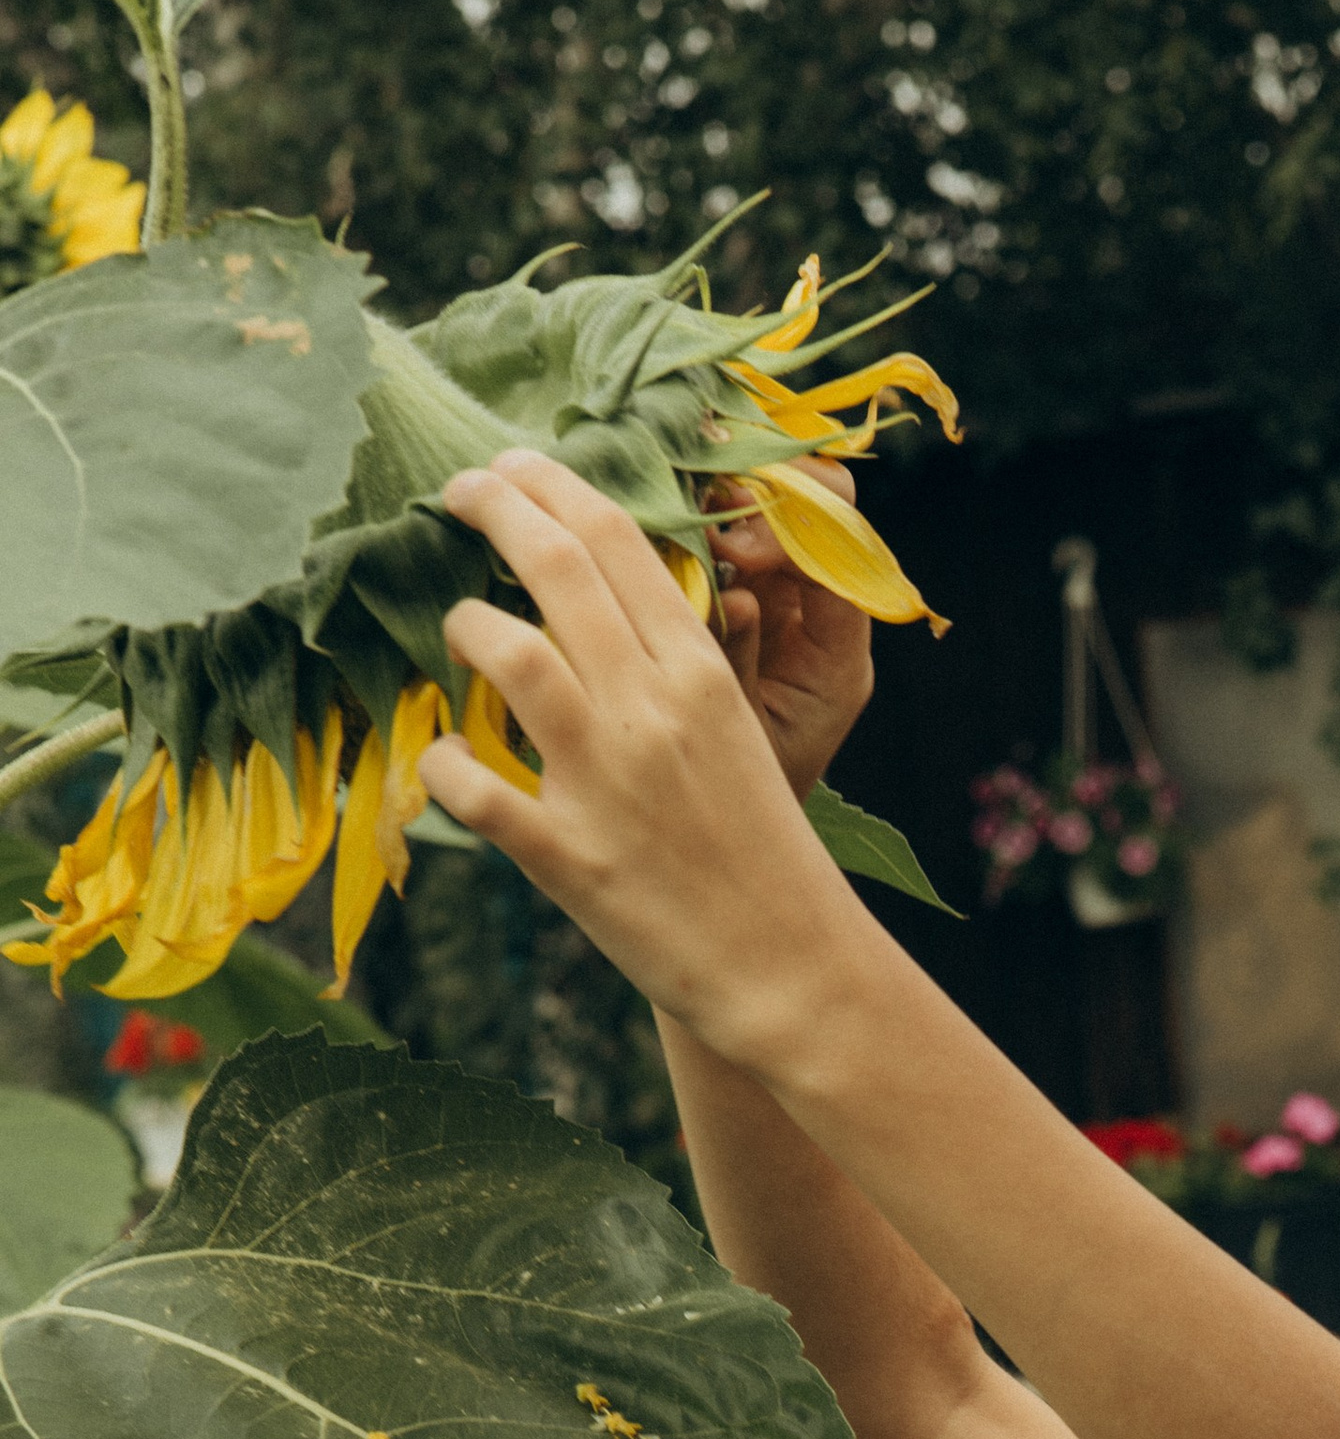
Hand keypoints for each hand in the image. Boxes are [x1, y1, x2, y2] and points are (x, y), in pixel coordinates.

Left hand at [416, 451, 855, 1068]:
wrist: (793, 969)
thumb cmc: (763, 853)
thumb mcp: (734, 736)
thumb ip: (671, 671)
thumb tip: (596, 608)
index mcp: (699, 672)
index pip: (615, 537)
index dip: (548, 483)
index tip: (507, 469)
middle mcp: (651, 710)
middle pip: (555, 564)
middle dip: (490, 506)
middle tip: (454, 494)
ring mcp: (606, 781)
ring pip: (507, 652)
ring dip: (464, 628)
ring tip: (457, 632)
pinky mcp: (570, 858)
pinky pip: (475, 789)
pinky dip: (446, 766)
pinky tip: (449, 761)